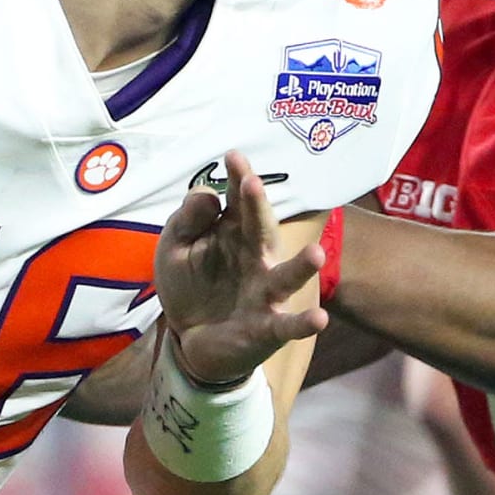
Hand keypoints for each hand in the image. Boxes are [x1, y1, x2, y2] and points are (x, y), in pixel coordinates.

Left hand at [154, 150, 327, 385]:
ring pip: (287, 276)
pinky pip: (287, 325)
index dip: (238, 178)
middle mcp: (256, 257)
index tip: (232, 155)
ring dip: (303, 266)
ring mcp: (265, 292)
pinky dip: (304, 324)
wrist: (189, 339)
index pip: (239, 201)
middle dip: (258, 207)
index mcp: (234, 232)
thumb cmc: (190, 283)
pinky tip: (319, 320)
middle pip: (261, 228)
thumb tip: (210, 195)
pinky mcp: (266, 327)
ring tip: (316, 254)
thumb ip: (187, 220)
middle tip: (252, 183)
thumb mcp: (175, 247)